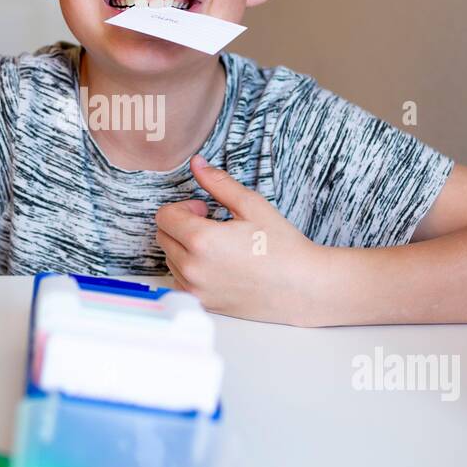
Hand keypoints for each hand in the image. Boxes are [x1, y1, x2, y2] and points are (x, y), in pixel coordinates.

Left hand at [154, 154, 326, 324]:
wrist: (302, 287)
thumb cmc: (282, 246)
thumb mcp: (252, 205)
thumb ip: (218, 183)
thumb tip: (196, 163)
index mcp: (202, 241)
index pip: (164, 216)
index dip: (183, 207)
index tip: (205, 209)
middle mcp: (193, 268)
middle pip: (163, 237)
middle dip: (182, 225)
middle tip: (212, 224)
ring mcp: (197, 290)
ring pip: (170, 259)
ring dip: (184, 247)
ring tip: (217, 245)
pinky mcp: (204, 303)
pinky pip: (180, 281)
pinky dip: (189, 270)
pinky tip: (216, 265)